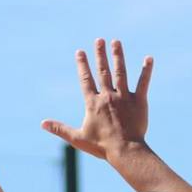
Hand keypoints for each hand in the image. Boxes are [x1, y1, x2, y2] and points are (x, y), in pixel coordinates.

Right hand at [41, 38, 152, 161]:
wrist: (125, 150)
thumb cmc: (101, 146)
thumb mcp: (77, 138)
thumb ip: (60, 128)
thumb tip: (42, 123)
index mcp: (93, 103)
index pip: (86, 80)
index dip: (82, 65)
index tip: (80, 52)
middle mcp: (108, 96)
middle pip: (103, 71)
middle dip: (100, 54)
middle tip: (99, 40)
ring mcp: (124, 97)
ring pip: (121, 72)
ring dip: (118, 56)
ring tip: (116, 42)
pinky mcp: (139, 102)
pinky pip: (143, 83)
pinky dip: (146, 70)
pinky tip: (148, 58)